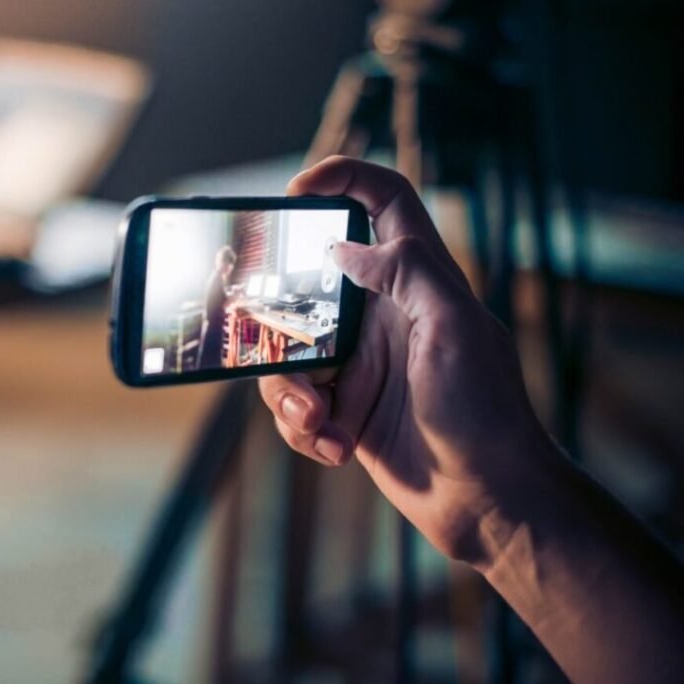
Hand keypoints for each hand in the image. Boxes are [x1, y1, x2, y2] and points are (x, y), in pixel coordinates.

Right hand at [259, 156, 550, 565]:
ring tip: (319, 423)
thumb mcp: (456, 328)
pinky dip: (305, 429)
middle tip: (266, 335)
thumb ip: (408, 272)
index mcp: (416, 280)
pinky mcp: (343, 409)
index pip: (383, 203)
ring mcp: (359, 363)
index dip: (342, 179)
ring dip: (290, 393)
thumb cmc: (485, 412)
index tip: (294, 190)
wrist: (487, 502)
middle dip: (278, 315)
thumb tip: (345, 247)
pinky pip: (295, 405)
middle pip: (306, 285)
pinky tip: (334, 446)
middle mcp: (382, 314)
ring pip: (288, 353)